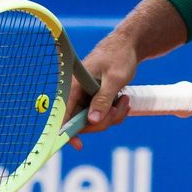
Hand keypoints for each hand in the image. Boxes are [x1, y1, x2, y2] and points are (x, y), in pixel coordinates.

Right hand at [64, 34, 138, 148]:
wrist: (127, 46)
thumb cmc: (119, 57)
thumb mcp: (114, 79)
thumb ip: (103, 99)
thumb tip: (92, 121)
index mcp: (74, 85)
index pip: (64, 114)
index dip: (68, 132)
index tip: (79, 145)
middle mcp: (76, 93)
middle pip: (82, 123)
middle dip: (104, 121)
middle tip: (119, 108)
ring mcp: (85, 98)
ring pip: (94, 121)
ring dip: (112, 116)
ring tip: (125, 100)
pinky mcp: (94, 100)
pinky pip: (102, 117)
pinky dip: (115, 114)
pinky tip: (123, 100)